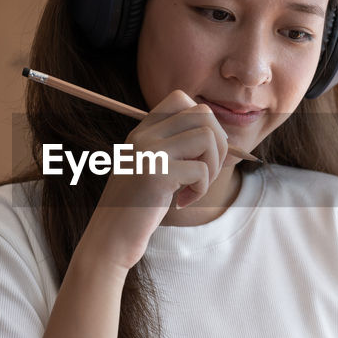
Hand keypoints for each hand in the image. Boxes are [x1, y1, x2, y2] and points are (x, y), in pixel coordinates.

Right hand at [75, 90, 228, 269]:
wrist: (109, 238)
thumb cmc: (138, 208)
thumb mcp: (157, 170)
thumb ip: (180, 150)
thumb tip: (228, 142)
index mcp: (142, 131)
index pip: (182, 99)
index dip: (204, 123)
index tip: (200, 153)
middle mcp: (143, 135)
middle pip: (202, 113)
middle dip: (218, 144)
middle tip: (205, 172)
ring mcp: (148, 151)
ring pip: (207, 137)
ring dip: (212, 166)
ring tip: (195, 187)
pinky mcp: (156, 173)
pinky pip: (201, 169)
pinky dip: (202, 189)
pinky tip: (183, 202)